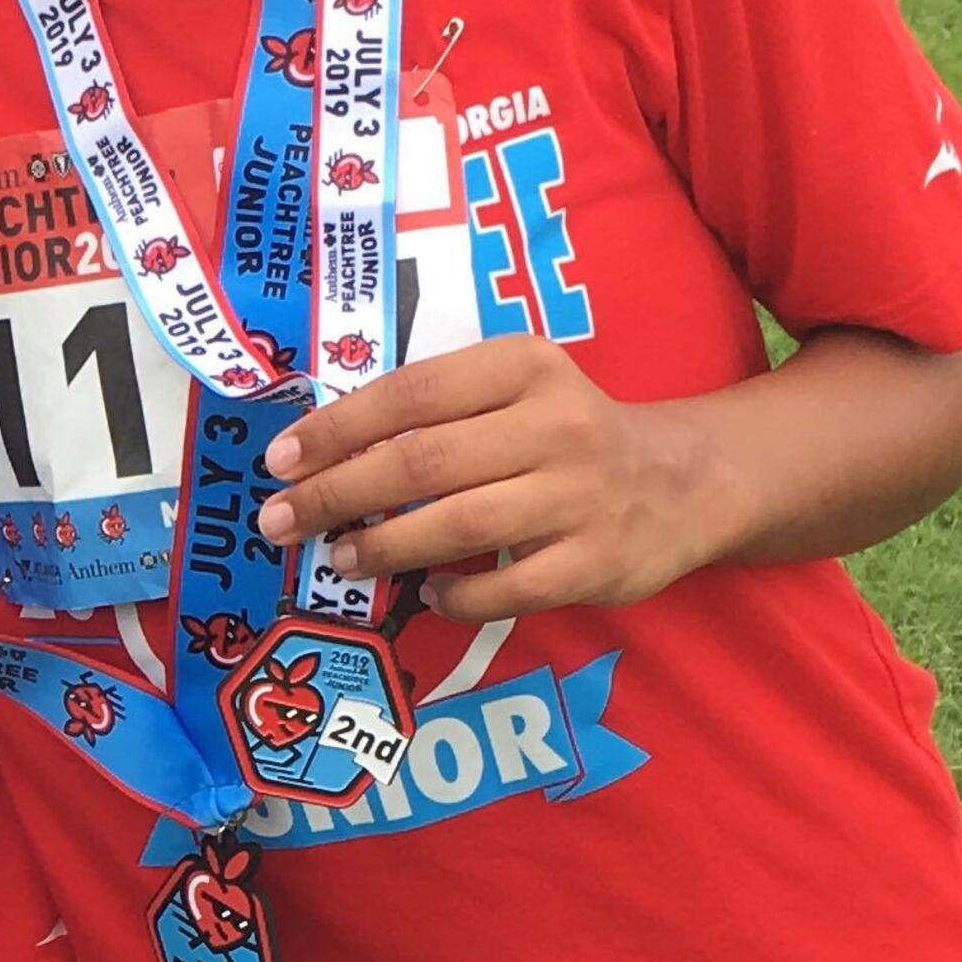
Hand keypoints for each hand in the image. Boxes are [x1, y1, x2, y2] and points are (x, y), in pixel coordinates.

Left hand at [257, 338, 727, 623]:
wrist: (682, 481)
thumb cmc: (567, 434)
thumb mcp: (515, 392)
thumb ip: (439, 410)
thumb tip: (323, 452)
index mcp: (525, 366)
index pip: (410, 394)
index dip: (336, 429)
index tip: (279, 460)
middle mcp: (556, 423)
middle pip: (421, 463)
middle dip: (337, 494)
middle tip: (280, 520)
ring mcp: (578, 495)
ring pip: (456, 526)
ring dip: (383, 546)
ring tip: (341, 556)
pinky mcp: (594, 561)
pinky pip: (503, 589)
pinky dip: (455, 595)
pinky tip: (429, 594)